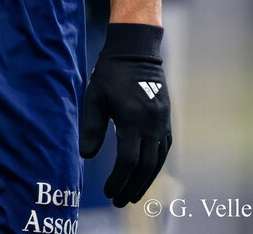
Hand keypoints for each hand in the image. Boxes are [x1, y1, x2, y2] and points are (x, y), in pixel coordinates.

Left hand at [79, 23, 171, 206]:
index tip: (107, 192)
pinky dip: (155, 166)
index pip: (127, 161)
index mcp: (131, 119)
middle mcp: (151, 124)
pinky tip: (145, 173)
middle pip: (145, 167)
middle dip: (132, 187)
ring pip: (158, 162)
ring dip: (145, 181)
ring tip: (131, 195)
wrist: (136, 50)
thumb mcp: (95, 96)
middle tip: (119, 201)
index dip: (118, 180)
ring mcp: (162, 122)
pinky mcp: (167, 119)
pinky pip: (164, 149)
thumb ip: (92, 126)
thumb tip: (86, 156)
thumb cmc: (111, 72)